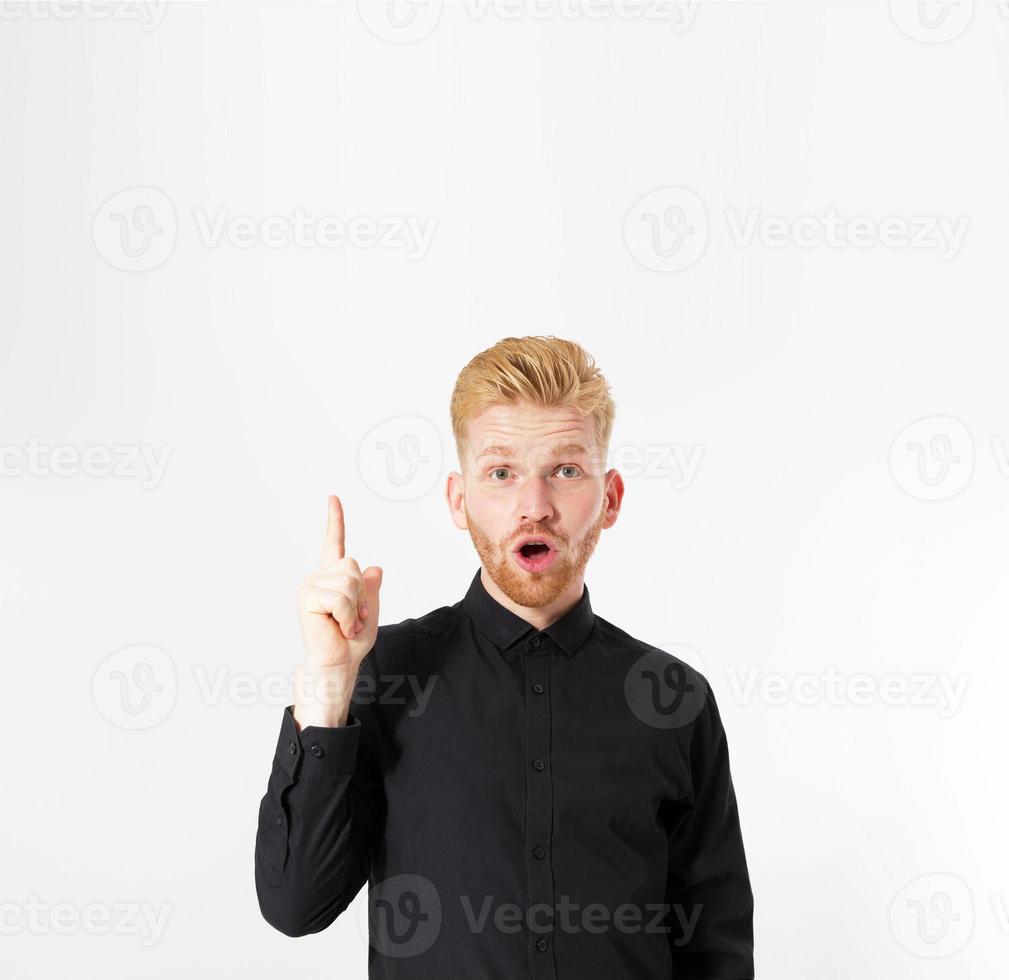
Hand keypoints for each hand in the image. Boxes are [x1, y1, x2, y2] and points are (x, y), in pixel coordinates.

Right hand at [296, 495, 382, 673]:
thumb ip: (370, 590)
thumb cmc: (350, 641)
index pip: (334, 543)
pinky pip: (340, 597)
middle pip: (352, 566)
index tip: (333, 498)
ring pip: (348, 581)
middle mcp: (318, 578)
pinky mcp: (307, 597)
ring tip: (345, 623)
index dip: (335, 520)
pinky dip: (347, 615)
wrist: (338, 663)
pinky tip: (339, 627)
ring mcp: (310, 586)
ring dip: (354, 607)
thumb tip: (374, 568)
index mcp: (333, 578)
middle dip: (361, 594)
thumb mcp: (369, 611)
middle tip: (353, 616)